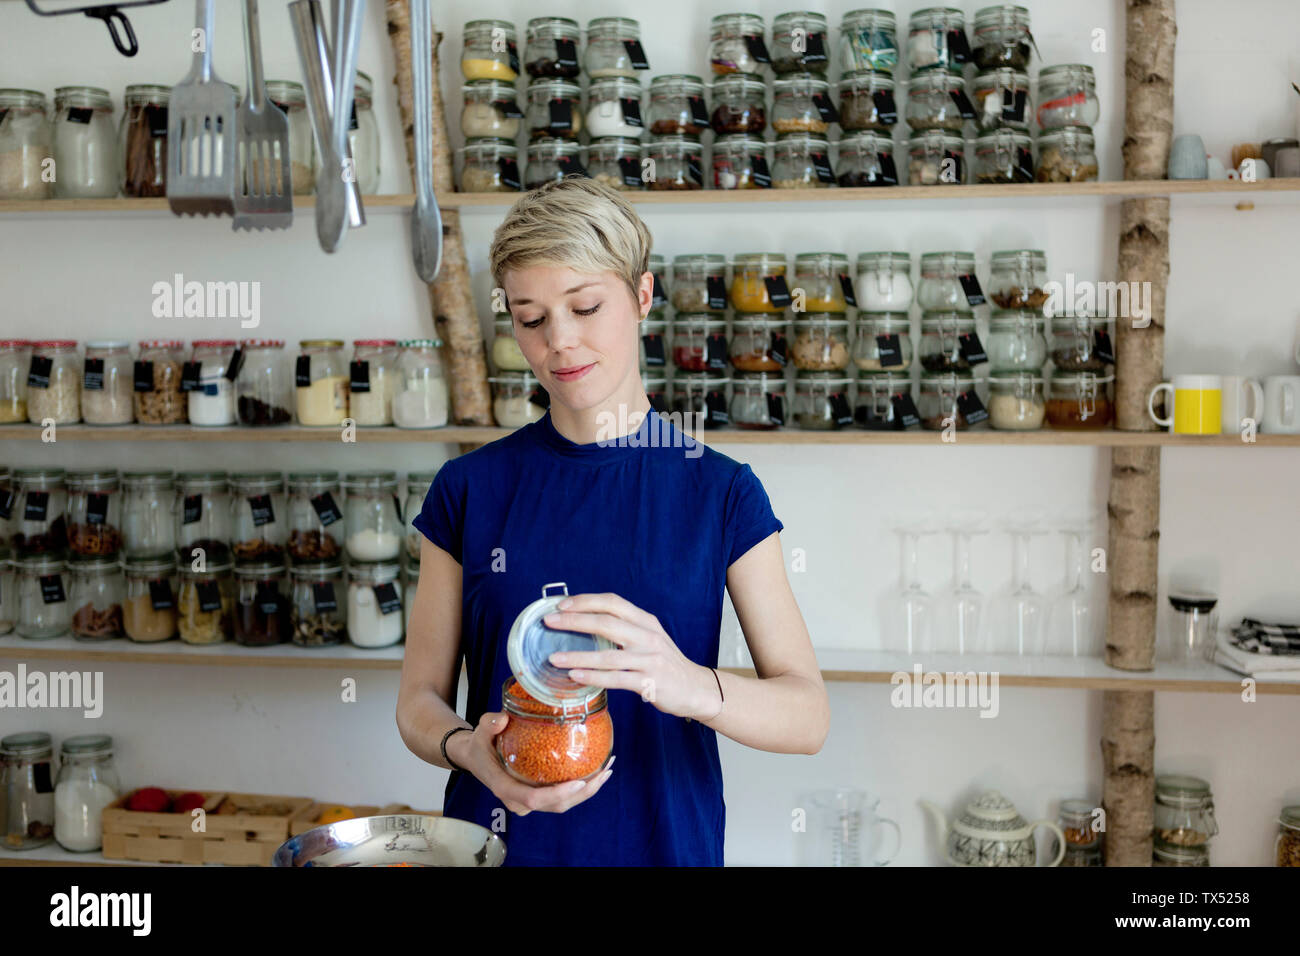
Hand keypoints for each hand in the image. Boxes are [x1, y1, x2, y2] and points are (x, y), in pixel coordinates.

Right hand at [447, 711, 613, 814]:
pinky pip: (563, 797)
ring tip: (607, 770)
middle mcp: (519, 801)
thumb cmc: (480, 744)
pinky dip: (582, 787)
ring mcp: (530, 802)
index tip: (580, 783)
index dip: (558, 795)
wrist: (475, 756)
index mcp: (505, 788)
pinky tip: (597, 770)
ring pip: (563, 804)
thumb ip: (489, 725)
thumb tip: (501, 719)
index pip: (534, 799)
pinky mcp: (539, 795)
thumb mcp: (481, 731)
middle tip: (604, 772)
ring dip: (588, 791)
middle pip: (556, 805)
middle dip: (584, 793)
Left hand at [544, 592, 721, 720]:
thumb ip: (625, 629)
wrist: (695, 688)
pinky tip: (575, 677)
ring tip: (554, 658)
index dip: (585, 601)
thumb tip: (585, 622)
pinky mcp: (649, 682)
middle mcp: (648, 636)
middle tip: (549, 622)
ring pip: (608, 654)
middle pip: (607, 623)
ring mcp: (650, 659)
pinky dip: (593, 677)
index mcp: (645, 621)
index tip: (561, 605)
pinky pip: (616, 679)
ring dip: (577, 655)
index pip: (613, 603)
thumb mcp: (649, 637)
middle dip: (574, 621)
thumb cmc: (665, 663)